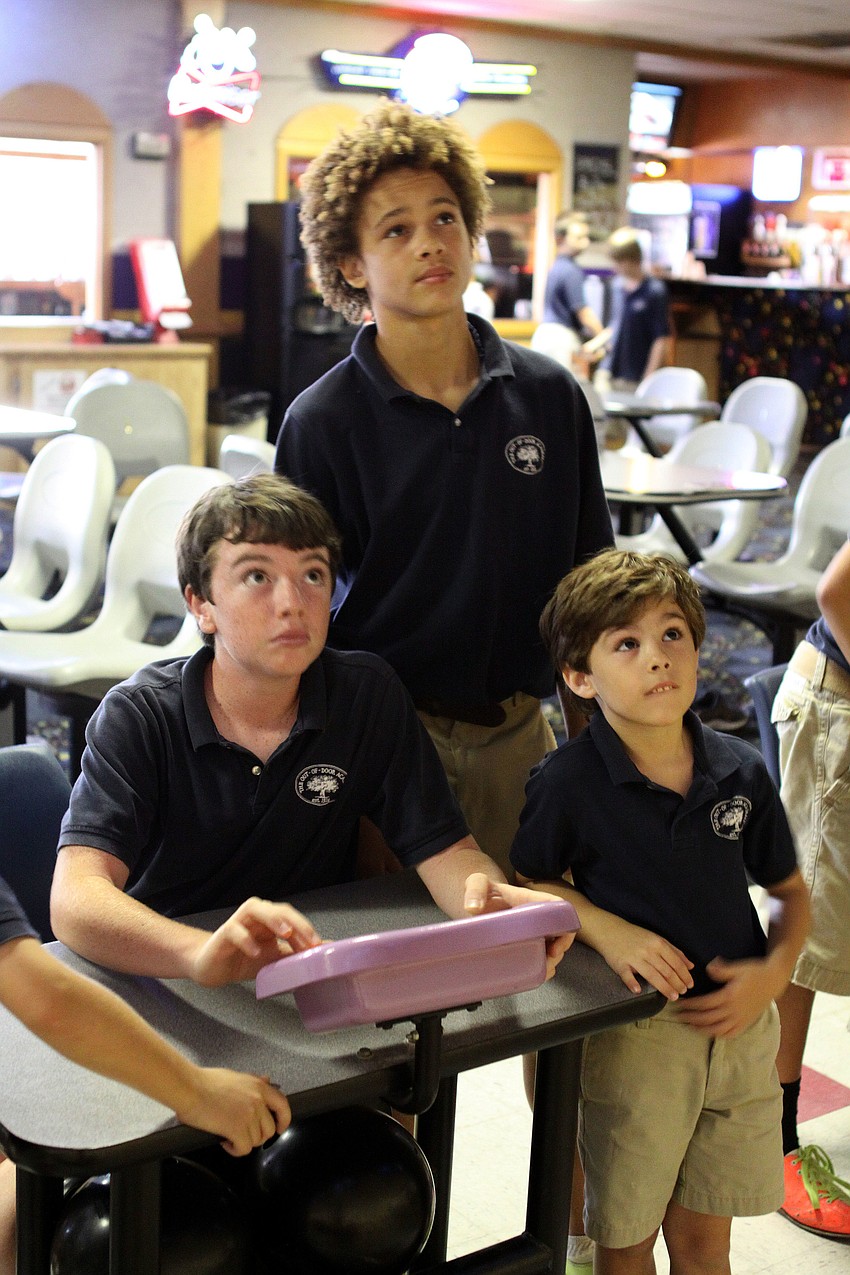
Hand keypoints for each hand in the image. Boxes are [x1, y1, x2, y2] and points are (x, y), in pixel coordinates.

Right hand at [177, 1069, 290, 1156]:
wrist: (190, 1088)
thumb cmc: (206, 1082)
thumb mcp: (236, 1076)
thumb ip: (254, 1081)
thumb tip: (267, 1080)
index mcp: (259, 1086)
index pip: (283, 1105)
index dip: (284, 1120)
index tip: (279, 1128)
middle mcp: (258, 1100)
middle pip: (269, 1129)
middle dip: (256, 1136)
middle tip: (242, 1134)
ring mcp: (249, 1115)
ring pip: (256, 1141)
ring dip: (243, 1142)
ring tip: (229, 1136)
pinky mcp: (237, 1128)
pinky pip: (244, 1149)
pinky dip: (235, 1149)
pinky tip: (225, 1142)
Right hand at [189, 897, 321, 986]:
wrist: (212, 968)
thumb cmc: (243, 959)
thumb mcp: (274, 959)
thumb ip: (295, 953)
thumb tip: (326, 948)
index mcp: (270, 921)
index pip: (291, 917)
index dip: (306, 928)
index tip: (318, 945)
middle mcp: (256, 916)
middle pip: (277, 909)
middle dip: (296, 922)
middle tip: (309, 940)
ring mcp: (238, 922)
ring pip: (255, 909)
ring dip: (273, 918)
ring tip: (286, 933)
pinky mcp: (223, 934)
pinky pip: (234, 930)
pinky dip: (246, 939)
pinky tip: (255, 952)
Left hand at [461, 874, 575, 977]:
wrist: (477, 900)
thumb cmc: (483, 890)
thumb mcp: (477, 883)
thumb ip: (475, 888)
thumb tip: (473, 907)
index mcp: (533, 901)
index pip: (561, 909)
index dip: (565, 928)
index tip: (553, 948)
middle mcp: (538, 917)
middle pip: (560, 934)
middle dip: (557, 953)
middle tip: (544, 965)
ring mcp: (534, 932)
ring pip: (552, 948)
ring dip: (550, 963)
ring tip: (538, 971)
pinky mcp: (525, 944)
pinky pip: (540, 957)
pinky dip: (540, 968)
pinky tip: (533, 974)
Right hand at [591, 914, 693, 998]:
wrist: (610, 930)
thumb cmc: (635, 936)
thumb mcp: (657, 939)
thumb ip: (674, 952)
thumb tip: (690, 966)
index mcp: (658, 943)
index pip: (676, 962)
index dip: (684, 975)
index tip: (689, 985)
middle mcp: (647, 950)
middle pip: (666, 971)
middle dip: (677, 984)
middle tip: (682, 993)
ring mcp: (633, 957)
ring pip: (652, 975)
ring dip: (664, 987)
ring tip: (672, 996)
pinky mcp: (620, 963)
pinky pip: (627, 974)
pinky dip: (632, 982)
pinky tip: (638, 990)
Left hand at [673, 956, 775, 1037]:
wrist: (773, 980)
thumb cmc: (754, 972)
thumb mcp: (737, 968)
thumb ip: (721, 969)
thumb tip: (707, 968)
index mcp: (730, 996)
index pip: (705, 1003)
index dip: (690, 1005)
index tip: (679, 1004)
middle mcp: (734, 1010)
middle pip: (708, 1018)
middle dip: (691, 1018)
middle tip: (678, 1016)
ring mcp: (741, 1018)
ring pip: (718, 1029)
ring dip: (701, 1028)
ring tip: (689, 1025)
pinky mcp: (746, 1023)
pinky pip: (730, 1033)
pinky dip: (718, 1035)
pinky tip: (709, 1032)